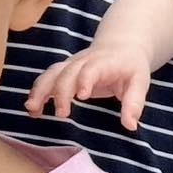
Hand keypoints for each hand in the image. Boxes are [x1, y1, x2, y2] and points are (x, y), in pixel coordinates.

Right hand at [24, 43, 151, 129]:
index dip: (85, 79)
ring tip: (32, 109)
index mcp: (105, 62)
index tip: (82, 96)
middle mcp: (84, 61)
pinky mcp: (64, 70)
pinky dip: (37, 91)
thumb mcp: (140, 82)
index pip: (92, 68)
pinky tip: (32, 109)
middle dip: (60, 91)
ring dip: (40, 89)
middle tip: (61, 114)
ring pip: (52, 73)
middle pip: (67, 72)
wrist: (121, 46)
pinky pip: (47, 78)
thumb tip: (130, 126)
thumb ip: (134, 102)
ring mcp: (72, 64)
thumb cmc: (131, 67)